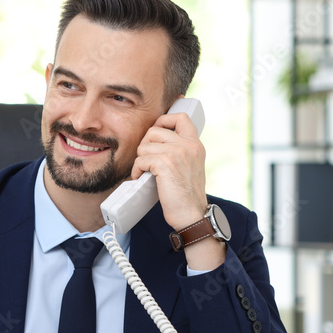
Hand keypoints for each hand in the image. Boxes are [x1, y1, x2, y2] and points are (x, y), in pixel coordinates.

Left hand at [130, 110, 207, 230]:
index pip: (181, 117)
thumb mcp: (191, 166)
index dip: (163, 120)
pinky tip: (140, 178)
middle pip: (154, 130)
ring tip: (144, 172)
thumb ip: (180, 152)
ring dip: (140, 160)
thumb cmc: (187, 195)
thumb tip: (156, 142)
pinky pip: (140, 159)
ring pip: (145, 145)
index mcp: (195, 144)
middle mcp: (188, 145)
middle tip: (146, 160)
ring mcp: (177, 153)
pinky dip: (136, 170)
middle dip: (145, 145)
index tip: (156, 134)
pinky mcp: (165, 164)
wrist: (192, 215)